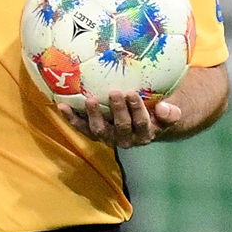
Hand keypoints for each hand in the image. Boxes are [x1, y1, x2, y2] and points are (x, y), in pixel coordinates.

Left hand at [61, 89, 180, 148]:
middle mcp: (125, 139)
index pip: (141, 123)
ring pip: (99, 130)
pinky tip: (61, 106)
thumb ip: (170, 113)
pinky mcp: (94, 133)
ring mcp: (108, 137)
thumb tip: (164, 108)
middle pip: (120, 127)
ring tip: (89, 100)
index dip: (136, 109)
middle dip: (117, 110)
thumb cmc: (157, 114)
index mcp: (145, 134)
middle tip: (114, 92)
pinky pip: (81, 128)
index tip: (132, 93)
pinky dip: (71, 118)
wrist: (144, 125)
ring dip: (94, 115)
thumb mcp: (169, 114)